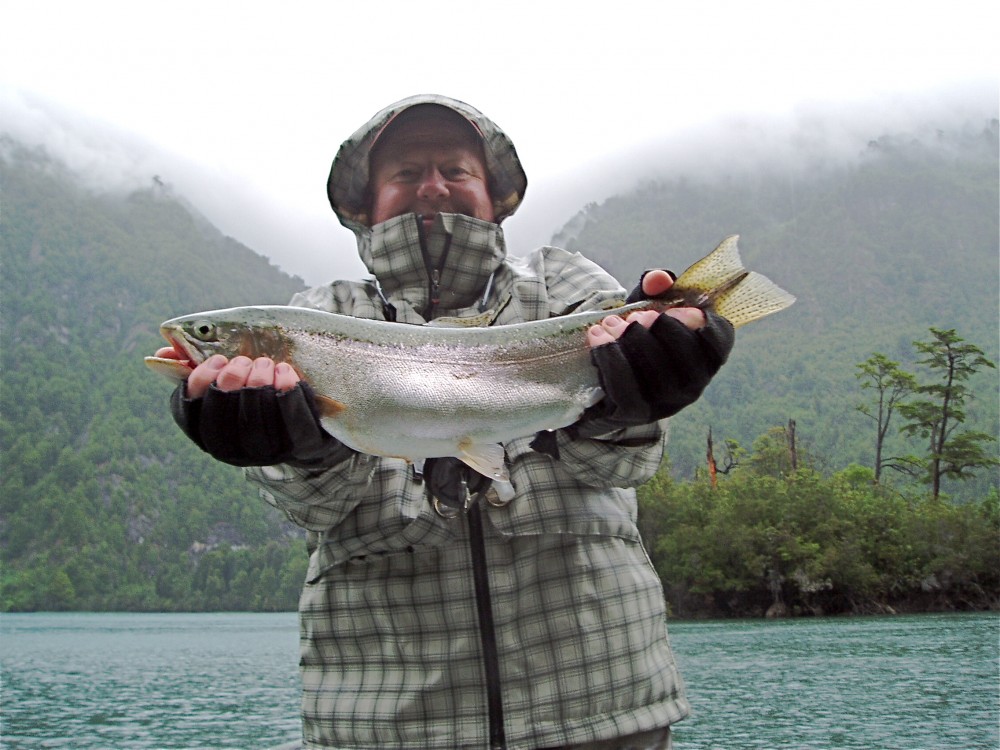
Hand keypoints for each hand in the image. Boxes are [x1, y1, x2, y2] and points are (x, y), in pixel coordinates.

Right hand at [161, 352, 346, 467]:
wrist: (311, 432)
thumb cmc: (261, 401)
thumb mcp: (230, 385)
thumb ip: (199, 368)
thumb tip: (162, 351)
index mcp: (209, 435)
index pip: (190, 413)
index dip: (200, 382)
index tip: (217, 360)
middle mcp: (235, 451)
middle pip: (224, 414)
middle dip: (233, 378)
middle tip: (244, 360)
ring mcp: (269, 452)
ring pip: (257, 418)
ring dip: (260, 380)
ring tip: (266, 363)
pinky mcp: (304, 447)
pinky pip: (294, 420)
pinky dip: (289, 390)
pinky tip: (285, 372)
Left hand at [569, 269, 734, 436]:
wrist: (609, 384)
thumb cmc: (641, 340)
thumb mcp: (652, 310)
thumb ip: (658, 289)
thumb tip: (657, 278)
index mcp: (707, 358)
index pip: (718, 339)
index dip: (697, 319)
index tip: (672, 309)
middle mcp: (693, 384)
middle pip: (682, 349)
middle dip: (654, 324)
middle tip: (633, 315)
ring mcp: (666, 402)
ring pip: (652, 367)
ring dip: (627, 337)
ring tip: (610, 323)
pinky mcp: (636, 412)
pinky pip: (623, 384)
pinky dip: (608, 354)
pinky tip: (598, 336)